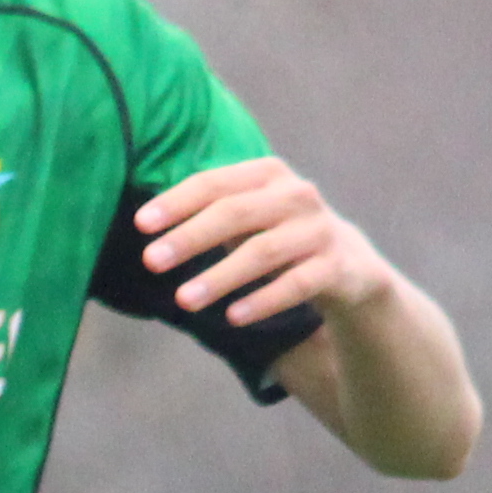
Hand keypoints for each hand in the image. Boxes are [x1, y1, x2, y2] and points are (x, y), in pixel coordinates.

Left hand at [131, 156, 397, 329]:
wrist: (351, 267)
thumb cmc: (278, 237)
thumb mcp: (247, 218)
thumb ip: (206, 213)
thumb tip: (142, 225)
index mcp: (268, 175)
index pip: (214, 183)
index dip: (176, 202)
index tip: (141, 225)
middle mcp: (296, 195)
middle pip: (235, 213)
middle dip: (190, 237)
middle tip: (150, 262)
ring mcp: (320, 230)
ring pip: (263, 252)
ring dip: (219, 277)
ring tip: (183, 300)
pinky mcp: (337, 266)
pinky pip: (296, 284)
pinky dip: (262, 301)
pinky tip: (232, 317)